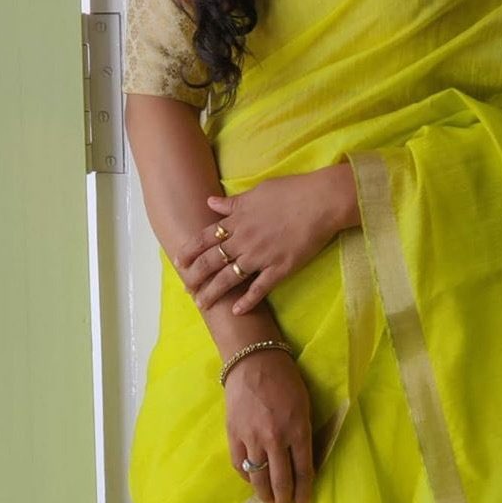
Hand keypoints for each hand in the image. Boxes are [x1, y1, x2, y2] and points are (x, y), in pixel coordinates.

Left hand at [173, 165, 357, 314]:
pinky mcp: (280, 268)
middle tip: (187, 288)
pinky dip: (247, 301)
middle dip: (196, 276)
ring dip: (214, 292)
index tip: (179, 261)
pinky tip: (236, 312)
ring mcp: (261, 256)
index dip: (190, 250)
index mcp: (238, 219)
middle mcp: (244, 239)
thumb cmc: (292, 190)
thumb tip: (210, 202)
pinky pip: (259, 288)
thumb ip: (233, 202)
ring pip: (229, 278)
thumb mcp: (258, 191)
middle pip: (212, 261)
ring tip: (203, 304)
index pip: (205, 237)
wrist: (321, 201)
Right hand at [225, 347, 313, 502]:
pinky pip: (240, 466)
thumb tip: (305, 461)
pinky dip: (247, 477)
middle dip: (285, 499)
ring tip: (270, 502)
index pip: (304, 470)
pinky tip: (253, 481)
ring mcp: (252, 439)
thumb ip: (304, 433)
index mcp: (298, 429)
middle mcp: (276, 439)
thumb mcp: (304, 405)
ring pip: (259, 478)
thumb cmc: (286, 380)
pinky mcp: (234, 436)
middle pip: (281, 480)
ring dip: (265, 495)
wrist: (254, 362)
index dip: (304, 491)